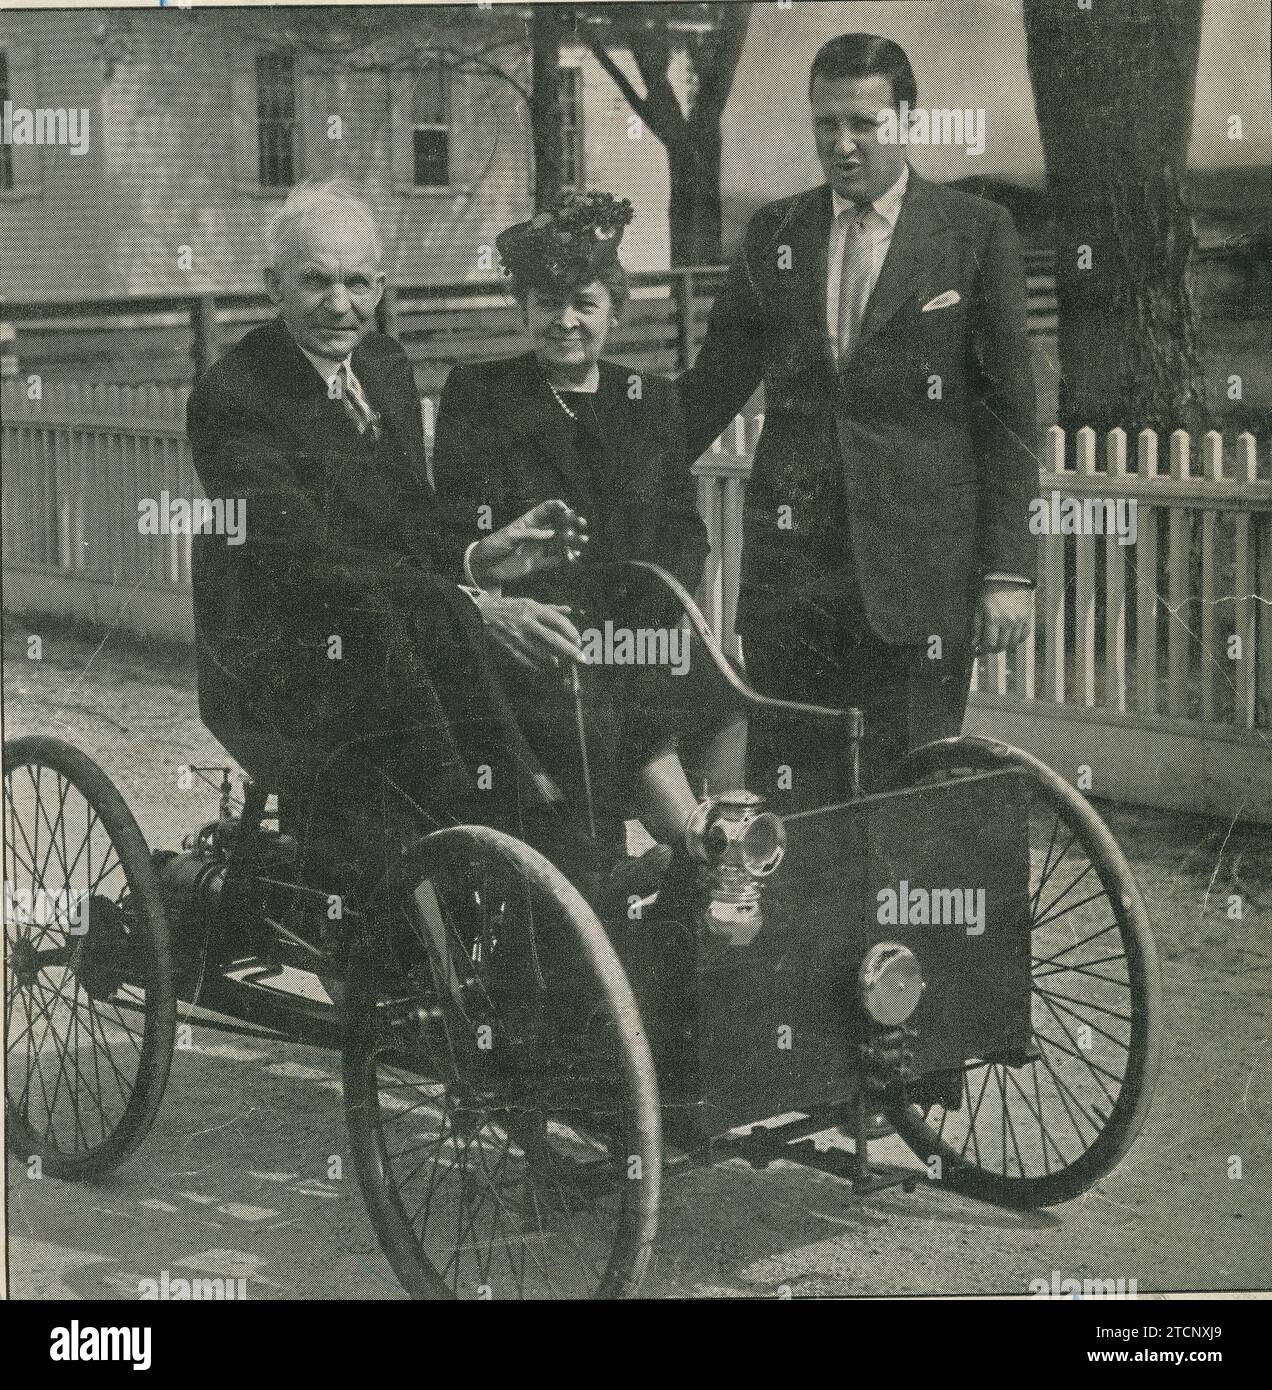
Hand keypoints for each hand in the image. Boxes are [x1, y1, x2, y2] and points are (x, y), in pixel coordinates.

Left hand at [469, 499, 587, 587]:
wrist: (484, 567)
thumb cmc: (493, 545)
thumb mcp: (508, 536)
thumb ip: (529, 534)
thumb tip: (551, 533)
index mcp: (528, 522)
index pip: (546, 510)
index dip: (557, 506)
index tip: (567, 509)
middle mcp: (537, 534)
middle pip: (557, 525)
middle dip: (571, 523)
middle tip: (582, 524)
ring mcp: (538, 548)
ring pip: (560, 542)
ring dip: (572, 541)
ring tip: (584, 540)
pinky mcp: (538, 564)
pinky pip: (555, 560)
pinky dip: (565, 559)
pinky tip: (574, 557)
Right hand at [476, 594, 585, 669]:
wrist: (481, 611)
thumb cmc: (509, 607)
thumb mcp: (529, 603)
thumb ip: (550, 608)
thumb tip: (569, 610)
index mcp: (533, 609)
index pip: (557, 621)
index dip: (571, 632)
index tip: (579, 641)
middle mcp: (527, 622)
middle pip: (553, 639)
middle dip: (570, 650)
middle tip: (582, 658)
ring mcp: (517, 636)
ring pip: (541, 652)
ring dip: (554, 660)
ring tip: (561, 664)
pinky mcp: (508, 646)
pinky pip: (526, 660)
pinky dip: (537, 665)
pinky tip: (544, 668)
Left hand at [974, 582, 1033, 654]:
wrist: (1009, 577)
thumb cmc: (990, 590)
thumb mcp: (979, 606)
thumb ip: (976, 626)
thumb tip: (974, 643)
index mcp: (994, 619)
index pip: (990, 643)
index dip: (984, 649)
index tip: (981, 649)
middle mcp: (1008, 621)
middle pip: (1002, 645)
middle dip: (993, 649)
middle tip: (989, 647)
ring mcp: (1019, 620)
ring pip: (1013, 643)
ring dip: (1005, 646)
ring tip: (999, 642)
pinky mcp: (1027, 617)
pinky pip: (1024, 635)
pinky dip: (1017, 640)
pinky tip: (1010, 637)